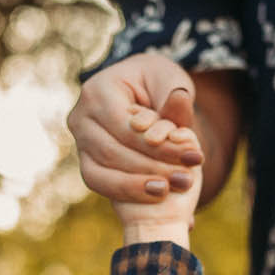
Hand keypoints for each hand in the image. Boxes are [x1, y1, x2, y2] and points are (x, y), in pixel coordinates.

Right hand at [69, 53, 201, 204]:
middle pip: (113, 153)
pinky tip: (158, 194)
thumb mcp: (169, 79)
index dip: (159, 147)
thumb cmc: (155, 81)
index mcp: (96, 91)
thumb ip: (174, 95)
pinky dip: (128, 192)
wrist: (139, 90)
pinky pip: (100, 183)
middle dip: (154, 169)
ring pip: (102, 173)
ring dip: (141, 186)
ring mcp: (80, 142)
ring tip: (176, 187)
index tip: (194, 156)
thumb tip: (180, 99)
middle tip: (188, 179)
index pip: (126, 128)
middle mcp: (80, 118)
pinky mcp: (86, 161)